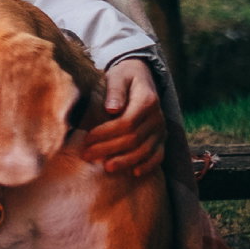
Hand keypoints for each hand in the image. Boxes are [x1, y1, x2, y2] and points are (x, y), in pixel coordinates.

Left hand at [81, 58, 165, 177]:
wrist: (142, 76)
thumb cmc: (125, 76)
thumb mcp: (118, 76)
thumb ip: (115, 90)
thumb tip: (112, 109)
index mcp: (147, 101)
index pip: (126, 123)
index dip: (106, 133)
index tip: (87, 138)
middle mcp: (158, 117)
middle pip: (133, 139)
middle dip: (108, 149)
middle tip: (87, 155)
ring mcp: (161, 129)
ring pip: (145, 150)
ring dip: (124, 161)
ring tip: (105, 167)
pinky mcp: (162, 138)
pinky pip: (158, 155)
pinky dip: (147, 165)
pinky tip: (133, 172)